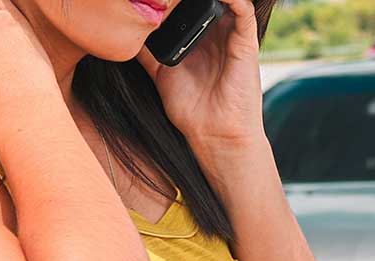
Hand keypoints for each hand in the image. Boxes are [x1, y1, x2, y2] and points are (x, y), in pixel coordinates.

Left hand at [137, 0, 265, 146]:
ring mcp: (232, 37)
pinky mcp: (245, 44)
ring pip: (225, 2)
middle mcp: (217, 34)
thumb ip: (147, 52)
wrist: (213, 133)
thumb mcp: (160, 72)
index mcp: (199, 38)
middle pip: (205, 2)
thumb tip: (128, 34)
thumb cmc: (191, 108)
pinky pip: (244, 11)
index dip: (176, 1)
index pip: (189, 6)